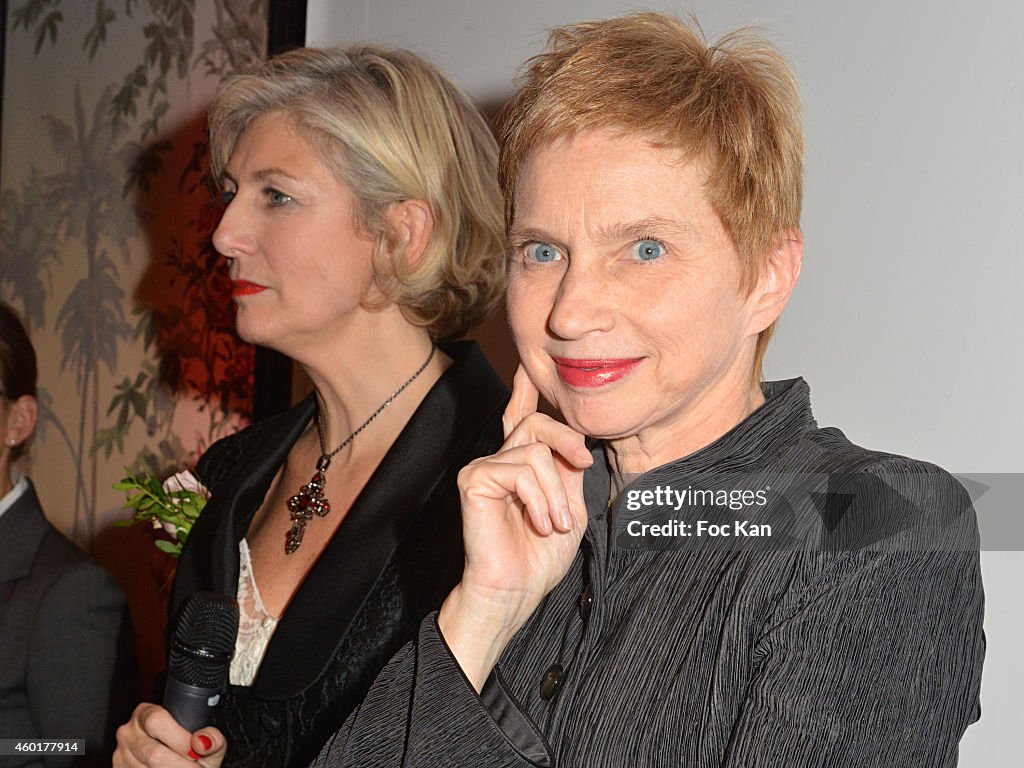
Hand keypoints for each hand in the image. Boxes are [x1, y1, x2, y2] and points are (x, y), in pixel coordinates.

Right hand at [113, 703, 226, 767]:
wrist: (180, 765)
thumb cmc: (191, 751)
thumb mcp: (207, 742)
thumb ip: (213, 739)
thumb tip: (202, 741)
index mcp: (146, 713)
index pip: (157, 721)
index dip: (180, 741)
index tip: (196, 754)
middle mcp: (128, 732)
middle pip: (152, 752)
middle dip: (179, 765)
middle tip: (194, 767)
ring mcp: (121, 755)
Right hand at [439, 366, 591, 688]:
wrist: (515, 591)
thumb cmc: (539, 558)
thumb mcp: (569, 508)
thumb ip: (569, 472)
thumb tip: (575, 441)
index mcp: (522, 466)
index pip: (522, 418)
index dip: (525, 390)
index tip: (529, 366)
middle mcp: (500, 460)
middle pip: (538, 422)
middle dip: (568, 441)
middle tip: (583, 466)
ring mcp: (484, 467)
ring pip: (536, 451)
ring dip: (556, 493)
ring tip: (554, 525)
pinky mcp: (474, 478)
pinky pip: (521, 469)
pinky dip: (539, 499)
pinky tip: (539, 524)